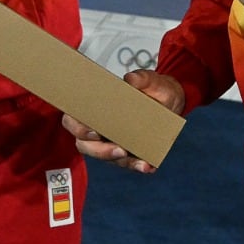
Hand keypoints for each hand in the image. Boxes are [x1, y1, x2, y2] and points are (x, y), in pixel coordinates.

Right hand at [63, 69, 184, 173]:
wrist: (169, 99)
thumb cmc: (151, 88)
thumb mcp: (150, 80)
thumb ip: (142, 78)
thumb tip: (131, 79)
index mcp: (94, 108)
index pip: (73, 120)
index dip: (78, 128)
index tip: (94, 132)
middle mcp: (98, 127)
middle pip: (86, 145)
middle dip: (99, 151)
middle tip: (119, 149)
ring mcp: (110, 141)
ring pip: (106, 157)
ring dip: (121, 161)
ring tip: (139, 162)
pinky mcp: (126, 151)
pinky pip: (127, 162)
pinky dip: (137, 166)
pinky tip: (149, 166)